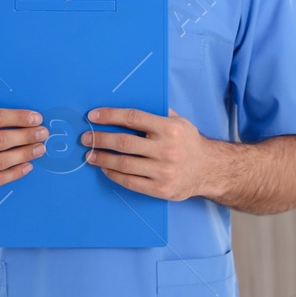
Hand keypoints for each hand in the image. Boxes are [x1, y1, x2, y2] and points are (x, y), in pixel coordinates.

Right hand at [0, 106, 47, 195]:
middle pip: (1, 141)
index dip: (18, 117)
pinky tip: (27, 166)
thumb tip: (11, 105)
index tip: (36, 118)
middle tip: (43, 133)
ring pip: (0, 161)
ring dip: (25, 155)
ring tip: (40, 149)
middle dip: (26, 136)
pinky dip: (14, 173)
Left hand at [81, 107, 214, 201]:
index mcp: (170, 128)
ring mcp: (164, 171)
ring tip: (90, 154)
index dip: (110, 116)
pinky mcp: (161, 189)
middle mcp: (167, 149)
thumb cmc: (189, 143)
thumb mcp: (180, 121)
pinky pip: (130, 182)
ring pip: (124, 164)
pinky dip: (113, 175)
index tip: (94, 116)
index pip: (133, 118)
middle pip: (124, 142)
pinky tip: (105, 169)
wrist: (209, 170)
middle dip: (100, 139)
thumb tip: (128, 107)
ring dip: (102, 158)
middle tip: (86, 138)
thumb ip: (157, 113)